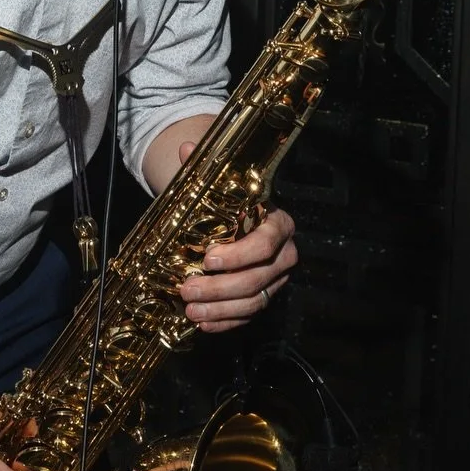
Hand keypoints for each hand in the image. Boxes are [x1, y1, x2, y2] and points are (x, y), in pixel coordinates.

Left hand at [175, 141, 297, 333]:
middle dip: (220, 287)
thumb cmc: (231, 203)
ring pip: (253, 301)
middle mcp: (283, 253)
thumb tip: (186, 147)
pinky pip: (249, 315)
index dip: (239, 254)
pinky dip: (225, 321)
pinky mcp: (265, 297)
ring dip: (220, 308)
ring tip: (190, 309)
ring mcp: (276, 280)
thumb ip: (204, 169)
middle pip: (257, 277)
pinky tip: (203, 323)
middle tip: (187, 289)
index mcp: (278, 222)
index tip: (207, 258)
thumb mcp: (219, 185)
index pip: (266, 242)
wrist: (238, 219)